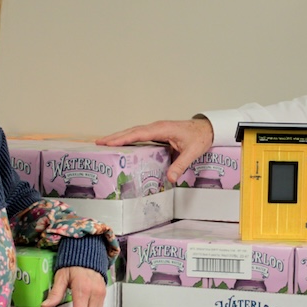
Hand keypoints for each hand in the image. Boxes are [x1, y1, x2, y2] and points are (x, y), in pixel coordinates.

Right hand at [97, 118, 214, 183]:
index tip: (109, 142)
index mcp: (162, 129)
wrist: (208, 129)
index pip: (139, 134)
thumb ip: (180, 165)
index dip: (123, 138)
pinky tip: (121, 145)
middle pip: (132, 131)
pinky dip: (128, 138)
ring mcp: (157, 129)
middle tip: (98, 143)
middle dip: (115, 137)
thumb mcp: (192, 152)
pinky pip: (140, 135)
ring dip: (119, 137)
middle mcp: (157, 127)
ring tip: (104, 143)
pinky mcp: (158, 133)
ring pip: (134, 132)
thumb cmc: (200, 138)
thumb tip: (170, 179)